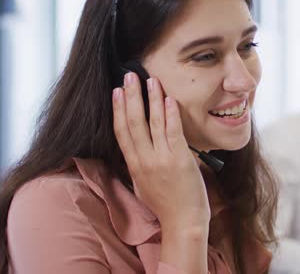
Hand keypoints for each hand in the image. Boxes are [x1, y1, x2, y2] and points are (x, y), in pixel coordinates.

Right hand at [112, 73, 209, 231]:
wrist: (183, 222)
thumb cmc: (166, 205)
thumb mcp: (144, 185)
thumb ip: (140, 164)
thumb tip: (138, 148)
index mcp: (134, 166)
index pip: (122, 132)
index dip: (117, 110)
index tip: (116, 92)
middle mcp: (144, 160)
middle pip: (133, 122)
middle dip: (130, 97)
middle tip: (128, 76)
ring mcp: (162, 159)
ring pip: (152, 123)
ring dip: (150, 99)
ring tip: (149, 80)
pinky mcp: (180, 159)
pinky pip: (173, 131)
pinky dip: (170, 113)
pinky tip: (168, 98)